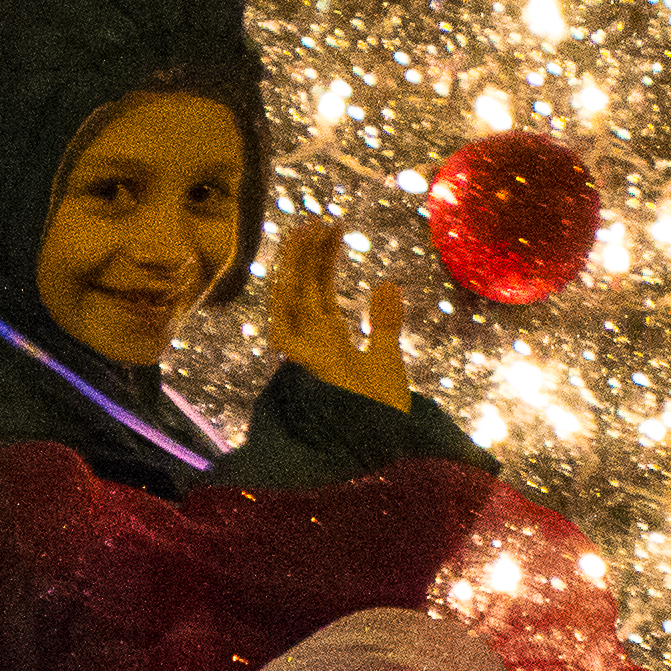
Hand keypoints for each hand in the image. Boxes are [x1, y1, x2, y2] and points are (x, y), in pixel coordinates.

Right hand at [268, 222, 410, 405]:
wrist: (381, 450)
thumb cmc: (382, 417)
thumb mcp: (387, 360)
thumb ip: (384, 323)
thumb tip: (386, 283)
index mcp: (329, 344)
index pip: (319, 293)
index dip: (322, 260)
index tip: (332, 229)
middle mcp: (311, 346)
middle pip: (302, 290)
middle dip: (307, 255)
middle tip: (318, 220)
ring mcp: (303, 355)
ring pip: (288, 299)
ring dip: (295, 265)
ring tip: (307, 229)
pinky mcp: (300, 364)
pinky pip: (283, 321)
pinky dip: (286, 294)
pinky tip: (294, 266)